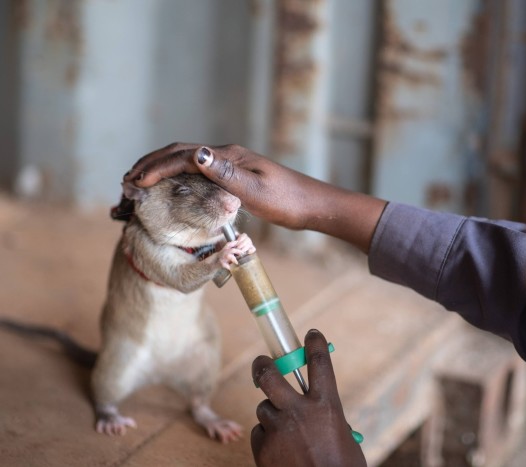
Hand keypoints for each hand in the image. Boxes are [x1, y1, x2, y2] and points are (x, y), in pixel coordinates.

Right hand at [124, 143, 386, 252]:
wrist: (312, 206)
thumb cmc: (288, 200)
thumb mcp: (257, 190)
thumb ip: (226, 174)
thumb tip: (197, 153)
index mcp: (228, 156)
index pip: (183, 156)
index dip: (155, 168)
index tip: (132, 183)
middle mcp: (225, 157)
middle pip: (178, 154)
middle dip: (149, 165)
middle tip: (124, 183)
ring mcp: (229, 166)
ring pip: (184, 163)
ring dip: (158, 171)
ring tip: (136, 186)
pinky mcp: (232, 179)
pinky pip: (195, 176)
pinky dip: (175, 181)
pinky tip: (168, 192)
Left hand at [250, 329, 365, 466]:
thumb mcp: (340, 433)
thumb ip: (326, 415)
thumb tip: (316, 407)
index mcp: (327, 405)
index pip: (319, 362)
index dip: (314, 344)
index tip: (311, 334)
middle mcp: (299, 412)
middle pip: (269, 375)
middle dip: (262, 365)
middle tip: (261, 363)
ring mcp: (278, 429)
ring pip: (264, 408)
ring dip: (272, 415)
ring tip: (286, 431)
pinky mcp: (263, 448)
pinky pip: (260, 433)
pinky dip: (267, 437)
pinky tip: (280, 450)